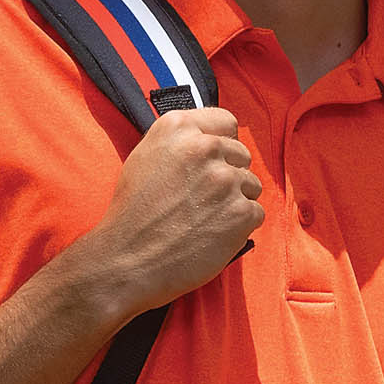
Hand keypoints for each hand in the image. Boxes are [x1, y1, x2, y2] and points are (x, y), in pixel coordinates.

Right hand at [81, 107, 263, 314]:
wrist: (127, 261)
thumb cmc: (134, 213)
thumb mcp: (146, 157)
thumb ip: (181, 141)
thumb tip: (213, 139)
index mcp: (178, 127)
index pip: (226, 122)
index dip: (222, 144)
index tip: (211, 163)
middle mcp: (205, 147)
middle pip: (241, 155)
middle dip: (229, 175)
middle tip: (201, 200)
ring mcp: (225, 179)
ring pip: (251, 185)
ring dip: (235, 201)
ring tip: (204, 219)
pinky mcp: (240, 211)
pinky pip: (255, 213)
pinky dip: (240, 227)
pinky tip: (212, 235)